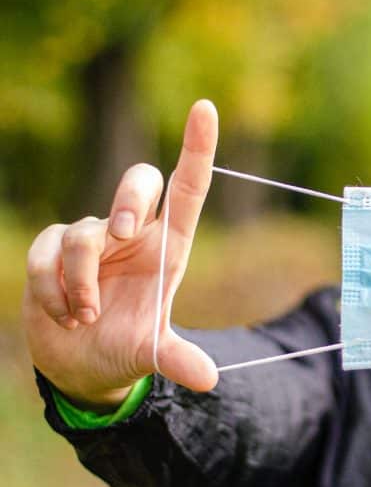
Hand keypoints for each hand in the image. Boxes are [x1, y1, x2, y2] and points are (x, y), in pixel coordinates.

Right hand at [23, 100, 220, 410]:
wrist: (79, 366)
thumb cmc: (126, 348)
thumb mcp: (152, 354)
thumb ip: (176, 359)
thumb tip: (208, 379)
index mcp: (169, 247)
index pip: (188, 188)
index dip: (197, 148)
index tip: (205, 107)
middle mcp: (134, 234)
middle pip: (138, 183)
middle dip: (128, 199)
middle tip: (124, 233)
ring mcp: (92, 237)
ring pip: (83, 234)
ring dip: (82, 281)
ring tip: (86, 318)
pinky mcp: (50, 249)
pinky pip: (46, 255)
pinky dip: (53, 290)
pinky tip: (64, 316)